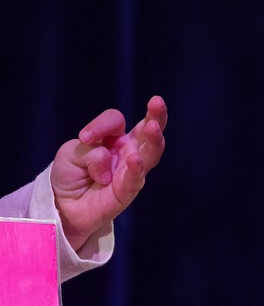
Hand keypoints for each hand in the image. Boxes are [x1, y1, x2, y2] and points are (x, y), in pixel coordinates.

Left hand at [51, 96, 167, 250]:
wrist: (62, 206)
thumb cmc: (70, 175)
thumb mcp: (71, 152)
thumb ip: (89, 149)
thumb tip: (107, 157)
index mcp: (115, 138)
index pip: (116, 121)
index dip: (103, 124)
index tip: (84, 137)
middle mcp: (129, 151)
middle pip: (148, 131)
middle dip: (156, 115)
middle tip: (157, 102)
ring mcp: (131, 171)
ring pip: (150, 153)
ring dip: (153, 139)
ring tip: (153, 127)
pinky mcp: (126, 192)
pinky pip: (134, 179)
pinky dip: (135, 169)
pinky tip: (136, 159)